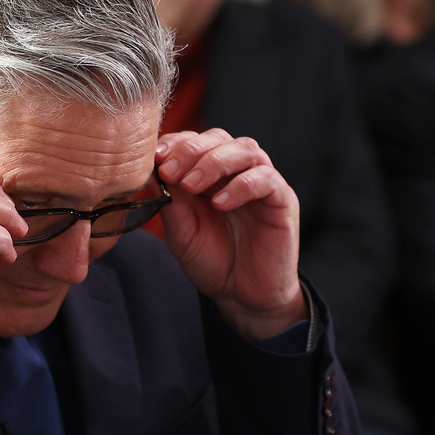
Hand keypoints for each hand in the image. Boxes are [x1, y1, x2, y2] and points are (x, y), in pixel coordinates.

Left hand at [156, 129, 304, 339]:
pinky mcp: (282, 200)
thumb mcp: (181, 234)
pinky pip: (266, 179)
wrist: (243, 296)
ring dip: (214, 162)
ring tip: (191, 186)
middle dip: (191, 150)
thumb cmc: (212, 261)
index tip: (156, 158)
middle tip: (171, 171)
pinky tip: (220, 203)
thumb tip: (152, 173)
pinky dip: (241, 185)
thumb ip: (171, 204)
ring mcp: (261, 182)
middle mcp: (236, 172)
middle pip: (218, 138)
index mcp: (208, 174)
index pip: (194, 140)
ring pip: (245, 150)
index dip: (175, 144)